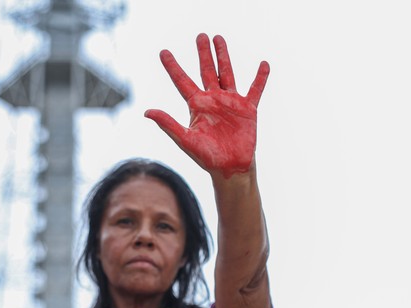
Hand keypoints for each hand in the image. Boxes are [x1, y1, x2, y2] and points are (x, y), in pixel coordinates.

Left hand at [145, 33, 268, 177]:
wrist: (230, 169)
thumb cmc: (207, 158)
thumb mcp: (186, 140)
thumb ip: (168, 124)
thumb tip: (147, 112)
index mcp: (196, 106)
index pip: (181, 81)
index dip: (172, 67)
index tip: (163, 52)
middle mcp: (213, 100)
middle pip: (206, 71)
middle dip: (203, 53)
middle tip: (200, 36)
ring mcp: (231, 102)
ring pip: (227, 73)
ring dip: (224, 56)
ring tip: (219, 38)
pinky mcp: (248, 109)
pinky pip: (255, 89)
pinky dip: (260, 77)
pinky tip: (264, 64)